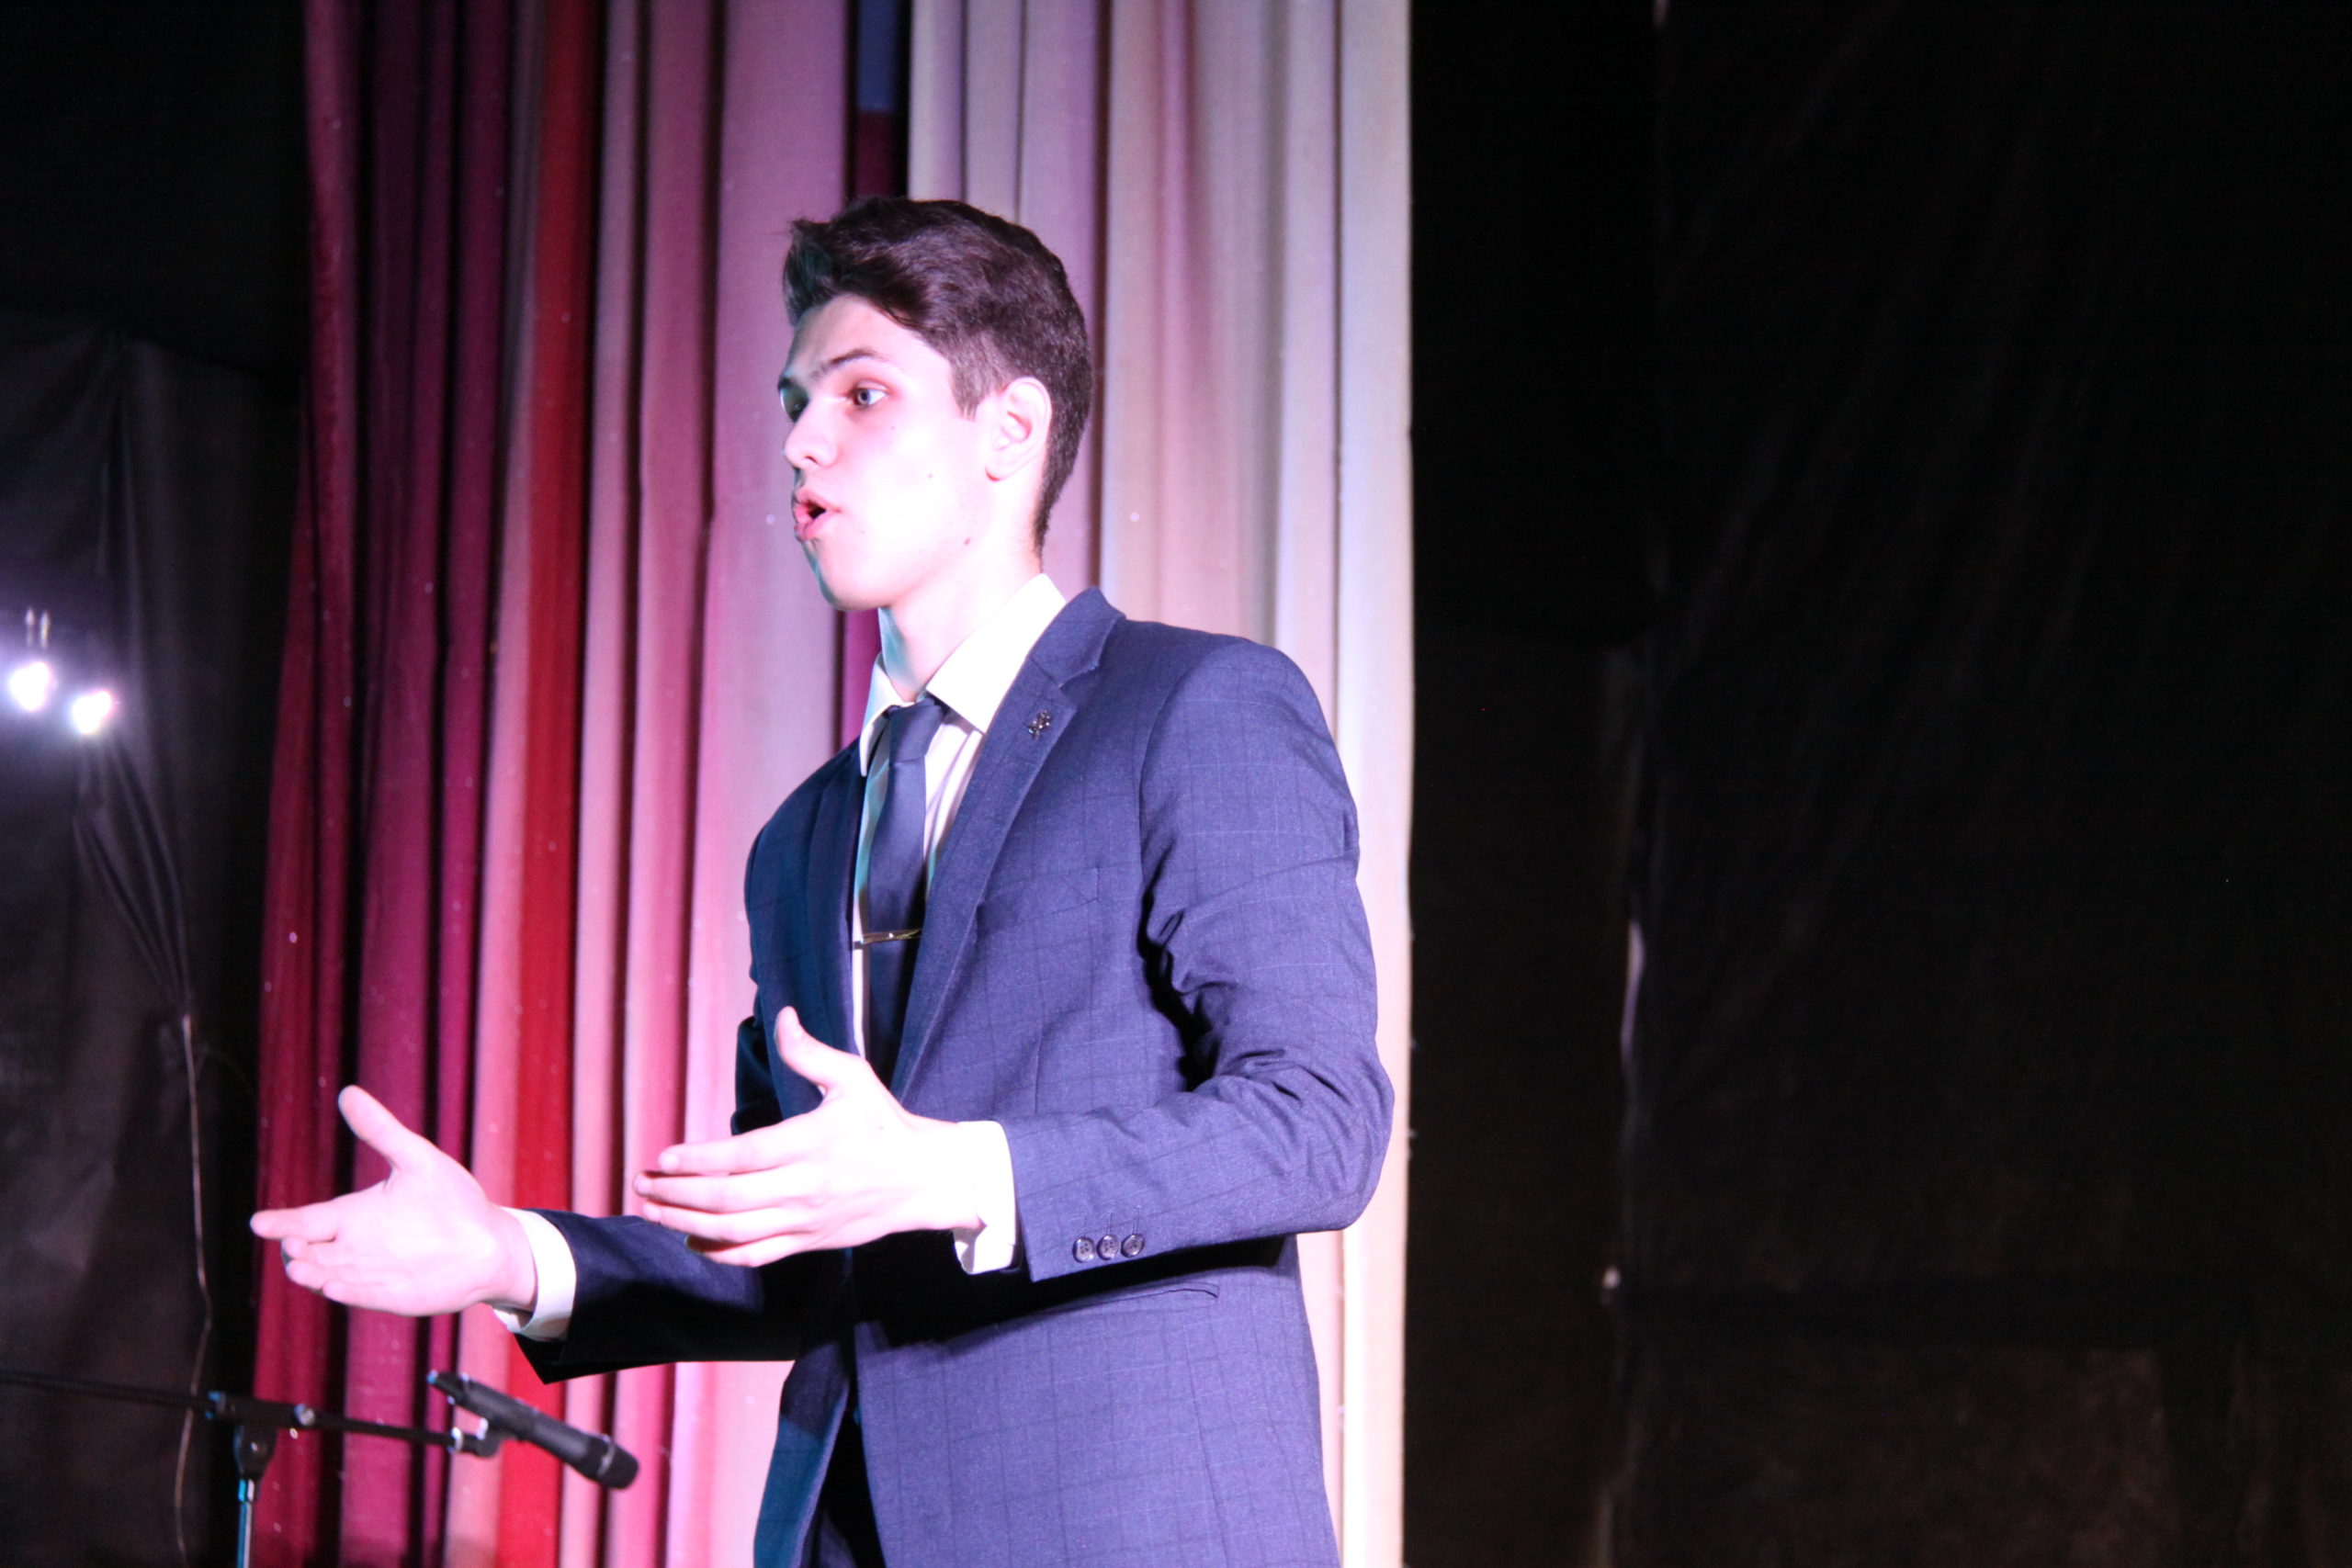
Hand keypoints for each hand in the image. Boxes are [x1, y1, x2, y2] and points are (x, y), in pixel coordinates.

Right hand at [249, 1086, 536, 1317]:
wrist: (488, 1241)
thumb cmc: (451, 1198)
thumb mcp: (416, 1159)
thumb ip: (381, 1130)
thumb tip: (349, 1092)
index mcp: (352, 1216)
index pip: (305, 1220)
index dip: (280, 1222)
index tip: (258, 1222)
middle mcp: (353, 1247)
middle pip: (308, 1252)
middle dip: (294, 1249)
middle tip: (289, 1241)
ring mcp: (368, 1274)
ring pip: (326, 1275)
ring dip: (312, 1274)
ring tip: (298, 1268)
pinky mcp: (388, 1296)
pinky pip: (359, 1295)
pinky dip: (345, 1291)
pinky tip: (332, 1286)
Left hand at [635, 1008, 981, 1266]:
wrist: (923, 1180)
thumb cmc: (884, 1124)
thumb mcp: (855, 1078)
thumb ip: (811, 1053)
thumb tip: (781, 1016)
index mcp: (813, 1143)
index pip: (745, 1156)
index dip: (700, 1160)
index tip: (664, 1155)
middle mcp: (805, 1186)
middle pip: (729, 1199)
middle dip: (677, 1193)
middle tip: (641, 1182)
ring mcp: (805, 1220)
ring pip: (735, 1231)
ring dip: (685, 1222)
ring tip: (651, 1209)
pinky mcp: (808, 1242)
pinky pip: (756, 1255)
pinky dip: (719, 1252)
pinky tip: (690, 1239)